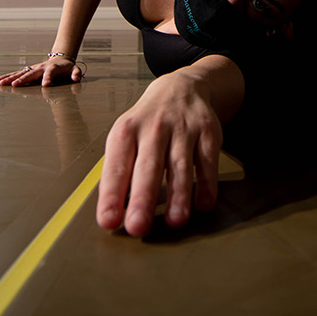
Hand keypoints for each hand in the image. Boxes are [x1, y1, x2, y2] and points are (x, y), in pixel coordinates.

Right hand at [0, 55, 81, 86]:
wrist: (60, 58)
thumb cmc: (67, 67)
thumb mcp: (75, 70)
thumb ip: (76, 74)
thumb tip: (76, 78)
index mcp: (53, 68)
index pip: (50, 73)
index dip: (48, 79)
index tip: (45, 86)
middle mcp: (41, 67)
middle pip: (31, 74)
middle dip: (23, 80)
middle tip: (14, 86)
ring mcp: (33, 68)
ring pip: (21, 73)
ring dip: (11, 78)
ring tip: (1, 83)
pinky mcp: (28, 70)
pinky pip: (17, 73)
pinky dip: (8, 77)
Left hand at [96, 69, 221, 235]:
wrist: (179, 89)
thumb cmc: (146, 124)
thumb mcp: (126, 139)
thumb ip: (119, 172)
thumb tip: (113, 211)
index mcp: (126, 131)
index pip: (116, 166)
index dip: (111, 195)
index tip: (108, 220)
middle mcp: (153, 127)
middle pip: (148, 166)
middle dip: (142, 198)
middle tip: (137, 226)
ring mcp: (182, 128)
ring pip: (180, 165)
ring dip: (179, 195)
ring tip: (175, 221)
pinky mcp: (207, 131)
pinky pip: (208, 160)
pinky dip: (208, 184)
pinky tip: (203, 205)